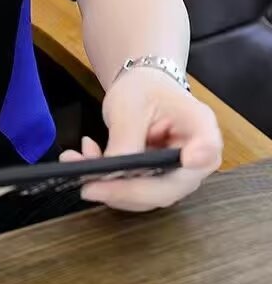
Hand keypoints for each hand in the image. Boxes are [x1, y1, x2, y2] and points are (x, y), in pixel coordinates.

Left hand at [60, 68, 222, 211]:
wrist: (141, 88)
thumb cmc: (143, 89)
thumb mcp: (130, 106)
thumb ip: (126, 140)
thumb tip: (110, 173)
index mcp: (201, 128)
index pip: (206, 149)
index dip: (198, 158)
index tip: (187, 160)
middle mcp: (197, 158)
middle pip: (167, 187)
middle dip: (123, 190)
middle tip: (89, 185)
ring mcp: (178, 174)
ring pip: (146, 196)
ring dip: (107, 186)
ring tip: (76, 162)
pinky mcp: (158, 182)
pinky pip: (133, 191)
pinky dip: (105, 181)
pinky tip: (84, 158)